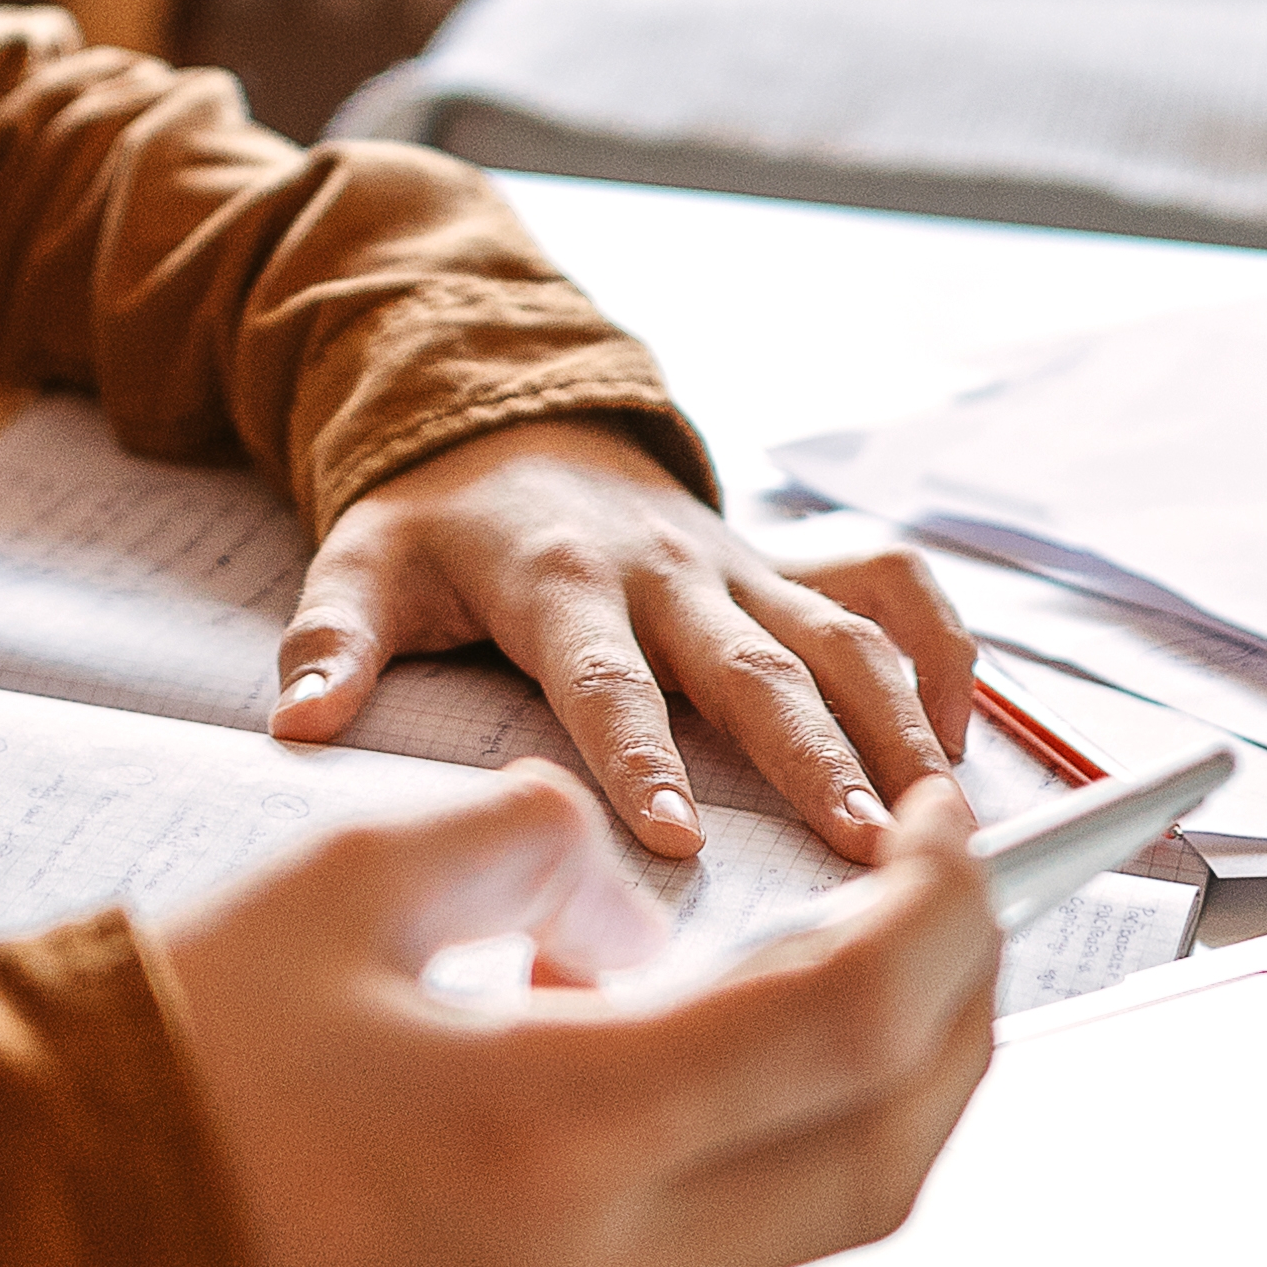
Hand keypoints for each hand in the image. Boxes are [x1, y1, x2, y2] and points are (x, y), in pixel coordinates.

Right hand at [145, 770, 1000, 1266]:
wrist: (15, 1255)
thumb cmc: (150, 1066)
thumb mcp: (344, 882)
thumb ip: (529, 850)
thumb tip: (629, 901)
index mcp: (556, 1133)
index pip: (854, 1023)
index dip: (941, 912)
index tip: (954, 831)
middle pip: (885, 1146)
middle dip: (960, 1007)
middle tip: (958, 896)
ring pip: (814, 1213)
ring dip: (865, 1081)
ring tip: (839, 955)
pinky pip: (705, 1252)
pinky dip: (746, 1140)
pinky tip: (676, 1046)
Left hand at [272, 422, 976, 859]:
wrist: (512, 417)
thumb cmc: (438, 521)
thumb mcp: (363, 564)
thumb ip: (331, 640)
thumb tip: (299, 720)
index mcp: (561, 580)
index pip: (605, 680)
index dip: (642, 757)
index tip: (674, 838)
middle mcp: (669, 569)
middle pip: (758, 665)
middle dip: (818, 757)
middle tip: (866, 849)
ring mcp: (741, 566)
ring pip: (846, 636)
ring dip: (903, 725)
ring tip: (942, 823)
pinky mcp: (788, 567)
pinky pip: (890, 593)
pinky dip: (942, 658)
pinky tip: (968, 745)